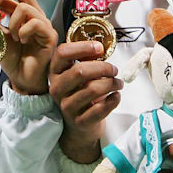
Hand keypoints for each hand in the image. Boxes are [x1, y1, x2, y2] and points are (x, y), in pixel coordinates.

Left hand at [0, 0, 55, 95]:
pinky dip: (23, 31)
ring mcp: (43, 24)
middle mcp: (34, 15)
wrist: (23, 80)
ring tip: (12, 37)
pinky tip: (21, 41)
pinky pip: (35, 23)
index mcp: (22, 14)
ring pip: (25, 8)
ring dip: (12, 22)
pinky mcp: (50, 35)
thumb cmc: (13, 60)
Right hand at [48, 41, 122, 162]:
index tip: (99, 48)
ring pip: (92, 89)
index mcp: (54, 72)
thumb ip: (85, 61)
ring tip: (118, 83)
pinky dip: (113, 100)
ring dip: (111, 84)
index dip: (83, 47)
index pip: (62, 53)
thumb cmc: (81, 93)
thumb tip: (100, 49)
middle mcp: (56, 88)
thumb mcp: (77, 75)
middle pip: (79, 71)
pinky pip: (100, 108)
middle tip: (114, 70)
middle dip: (103, 67)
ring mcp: (66, 106)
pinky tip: (116, 96)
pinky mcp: (79, 121)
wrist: (80, 125)